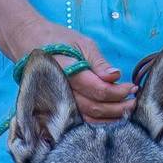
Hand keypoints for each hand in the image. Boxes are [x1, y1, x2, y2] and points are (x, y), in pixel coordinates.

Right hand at [5, 16, 135, 122]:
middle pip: (95, 108)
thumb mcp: (82, 43)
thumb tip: (115, 76)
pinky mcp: (60, 108)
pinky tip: (111, 117)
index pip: (99, 91)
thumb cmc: (58, 41)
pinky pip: (81, 121)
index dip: (118, 92)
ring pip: (89, 119)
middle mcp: (64, 91)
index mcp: (69, 73)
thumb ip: (98, 62)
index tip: (132, 87)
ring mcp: (60, 102)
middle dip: (118, 107)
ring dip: (110, 118)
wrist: (28, 43)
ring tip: (126, 110)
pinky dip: (98, 122)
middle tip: (133, 102)